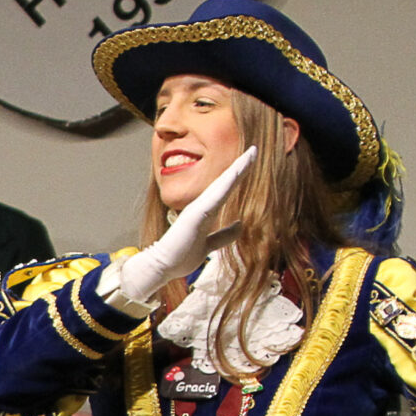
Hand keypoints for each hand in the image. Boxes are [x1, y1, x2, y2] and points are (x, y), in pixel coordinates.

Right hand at [117, 144, 255, 305]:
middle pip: (226, 182)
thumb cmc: (180, 256)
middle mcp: (203, 207)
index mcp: (207, 212)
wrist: (160, 266)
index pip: (227, 190)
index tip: (251, 159)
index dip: (239, 175)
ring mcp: (198, 210)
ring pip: (222, 186)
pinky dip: (226, 184)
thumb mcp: (208, 245)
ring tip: (250, 154)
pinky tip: (237, 173)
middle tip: (255, 148)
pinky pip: (215, 197)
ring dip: (236, 170)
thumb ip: (224, 235)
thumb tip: (241, 224)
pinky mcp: (195, 216)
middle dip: (241, 165)